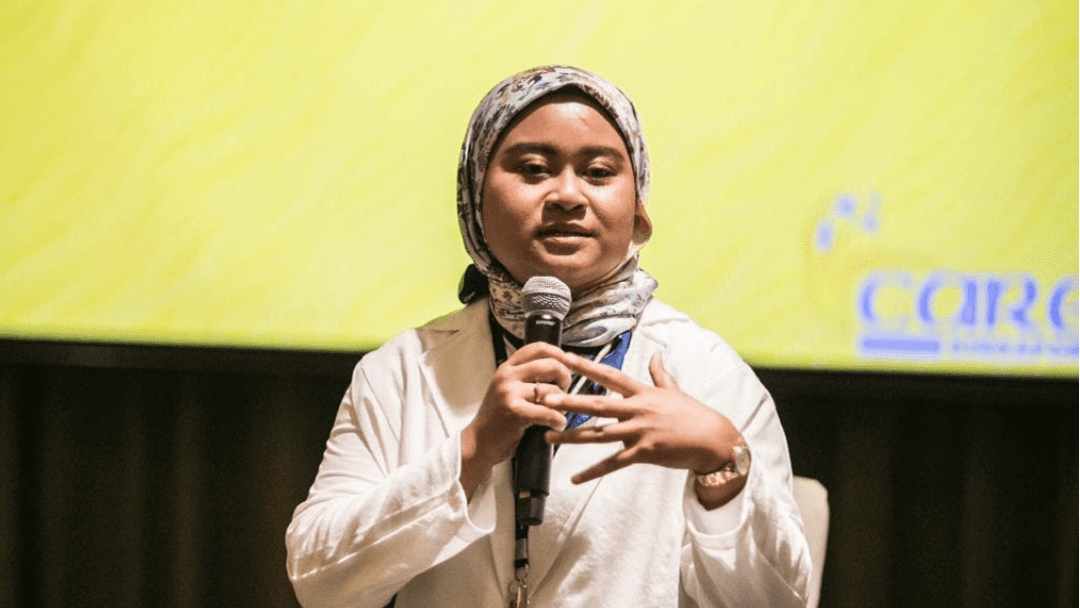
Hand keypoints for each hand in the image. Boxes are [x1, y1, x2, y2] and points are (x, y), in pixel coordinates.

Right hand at [460, 342, 570, 497]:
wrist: (478, 443)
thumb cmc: (498, 418)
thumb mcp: (507, 389)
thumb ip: (526, 377)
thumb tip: (558, 367)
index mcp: (507, 368)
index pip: (538, 348)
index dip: (559, 354)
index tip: (569, 364)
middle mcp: (508, 376)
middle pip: (551, 365)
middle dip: (565, 378)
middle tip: (564, 391)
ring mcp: (510, 392)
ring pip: (552, 390)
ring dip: (563, 404)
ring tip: (558, 413)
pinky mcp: (515, 411)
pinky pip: (549, 412)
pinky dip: (558, 420)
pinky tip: (558, 424)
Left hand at [543, 352, 742, 490]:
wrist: (713, 439)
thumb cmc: (692, 414)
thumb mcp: (674, 390)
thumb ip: (659, 374)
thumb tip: (657, 354)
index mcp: (642, 393)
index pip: (610, 376)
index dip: (587, 367)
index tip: (566, 358)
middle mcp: (638, 410)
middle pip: (598, 404)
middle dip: (570, 402)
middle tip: (546, 398)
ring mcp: (640, 432)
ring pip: (599, 434)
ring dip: (572, 436)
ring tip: (547, 436)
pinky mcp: (644, 452)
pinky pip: (613, 463)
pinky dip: (592, 472)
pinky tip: (574, 478)